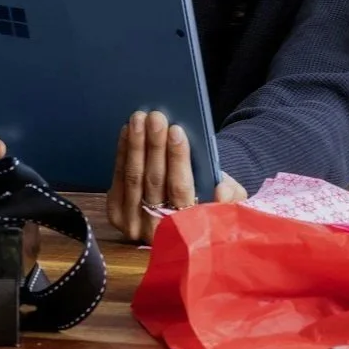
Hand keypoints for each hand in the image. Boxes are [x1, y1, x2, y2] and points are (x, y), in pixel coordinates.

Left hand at [107, 111, 246, 242]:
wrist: (184, 214)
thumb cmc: (209, 197)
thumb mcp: (231, 198)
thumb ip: (232, 195)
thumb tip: (220, 191)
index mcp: (188, 226)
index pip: (181, 188)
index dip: (178, 158)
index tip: (176, 130)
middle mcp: (157, 230)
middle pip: (154, 181)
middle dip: (154, 145)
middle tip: (155, 117)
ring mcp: (133, 224)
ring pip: (134, 178)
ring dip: (136, 145)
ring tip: (139, 119)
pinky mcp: (117, 215)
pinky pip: (118, 179)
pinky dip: (123, 153)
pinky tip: (127, 132)